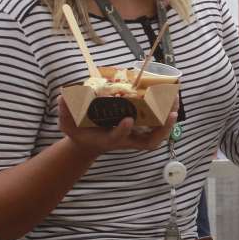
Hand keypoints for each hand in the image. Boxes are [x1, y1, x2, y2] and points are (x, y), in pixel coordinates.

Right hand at [56, 94, 177, 157]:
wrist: (89, 142)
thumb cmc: (80, 132)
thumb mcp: (68, 124)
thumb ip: (65, 111)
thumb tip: (62, 97)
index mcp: (108, 140)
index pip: (117, 137)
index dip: (122, 130)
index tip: (127, 119)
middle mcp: (126, 140)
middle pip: (150, 141)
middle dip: (162, 128)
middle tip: (171, 112)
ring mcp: (135, 137)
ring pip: (158, 134)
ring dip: (169, 120)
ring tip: (176, 100)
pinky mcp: (140, 131)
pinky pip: (158, 125)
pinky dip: (166, 114)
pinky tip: (172, 97)